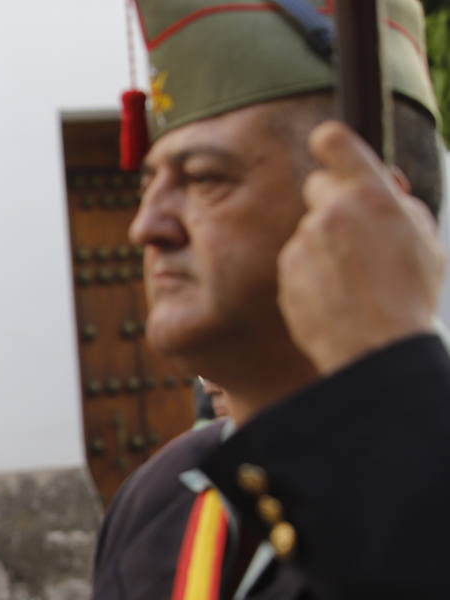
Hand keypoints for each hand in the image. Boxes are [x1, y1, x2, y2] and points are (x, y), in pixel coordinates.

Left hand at [277, 121, 445, 375]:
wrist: (376, 348)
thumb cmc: (410, 294)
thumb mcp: (424, 239)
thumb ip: (398, 204)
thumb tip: (384, 186)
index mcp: (370, 194)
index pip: (333, 141)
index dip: (330, 142)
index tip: (327, 144)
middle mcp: (331, 212)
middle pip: (316, 186)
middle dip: (332, 202)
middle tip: (354, 231)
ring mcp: (303, 242)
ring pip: (309, 229)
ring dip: (324, 244)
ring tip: (354, 279)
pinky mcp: (286, 271)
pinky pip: (297, 262)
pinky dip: (311, 273)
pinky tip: (335, 296)